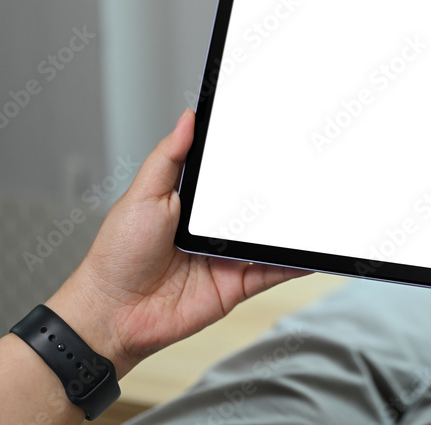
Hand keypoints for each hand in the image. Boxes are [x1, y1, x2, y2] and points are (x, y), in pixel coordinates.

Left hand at [47, 110, 307, 376]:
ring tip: (317, 209)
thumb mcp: (142, 195)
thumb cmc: (117, 255)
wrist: (113, 312)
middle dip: (282, 193)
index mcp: (194, 203)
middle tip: (306, 174)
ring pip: (271, 238)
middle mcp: (215, 229)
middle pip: (257, 206)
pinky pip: (274, 272)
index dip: (254, 161)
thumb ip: (169, 157)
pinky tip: (312, 252)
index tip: (278, 141)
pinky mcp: (238, 284)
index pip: (232, 176)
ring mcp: (229, 256)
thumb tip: (188, 118)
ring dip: (293, 228)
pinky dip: (296, 263)